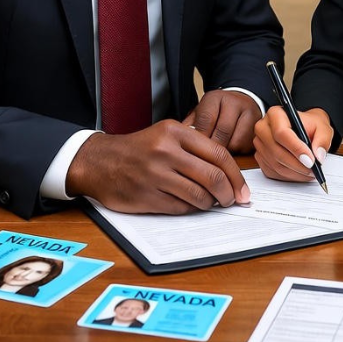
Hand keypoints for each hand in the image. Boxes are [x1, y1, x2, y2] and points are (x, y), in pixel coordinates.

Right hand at [66, 120, 250, 214]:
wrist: (100, 161)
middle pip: (212, 176)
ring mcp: (155, 174)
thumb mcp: (165, 135)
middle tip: (232, 200)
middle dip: (229, 193)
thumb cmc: (139, 149)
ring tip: (210, 203)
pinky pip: (180, 207)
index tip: (242, 189)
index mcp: (175, 132)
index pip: (218, 154)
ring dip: (210, 203)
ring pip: (199, 195)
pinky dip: (191, 209)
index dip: (236, 175)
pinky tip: (190, 205)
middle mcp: (166, 151)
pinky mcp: (146, 196)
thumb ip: (194, 147)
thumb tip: (227, 172)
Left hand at [181, 89, 261, 152]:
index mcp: (215, 98)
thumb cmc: (216, 112)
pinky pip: (246, 146)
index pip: (206, 120)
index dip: (199, 138)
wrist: (241, 102)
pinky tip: (230, 151)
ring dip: (225, 153)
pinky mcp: (257, 127)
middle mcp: (234, 103)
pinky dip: (237, 153)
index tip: (192, 150)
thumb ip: (188, 126)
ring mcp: (249, 113)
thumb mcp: (199, 113)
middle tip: (204, 159)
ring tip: (217, 155)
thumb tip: (177, 142)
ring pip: (235, 142)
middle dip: (212, 149)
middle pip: (222, 132)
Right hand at [253, 106, 333, 182]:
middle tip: (313, 170)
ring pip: (275, 164)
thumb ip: (323, 139)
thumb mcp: (322, 127)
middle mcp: (263, 128)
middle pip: (276, 151)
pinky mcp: (260, 158)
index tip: (311, 160)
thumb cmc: (310, 126)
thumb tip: (318, 156)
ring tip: (310, 173)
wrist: (304, 129)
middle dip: (297, 164)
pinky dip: (289, 176)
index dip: (296, 148)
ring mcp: (260, 144)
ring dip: (295, 172)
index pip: (281, 132)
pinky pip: (273, 172)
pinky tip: (300, 173)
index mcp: (275, 114)